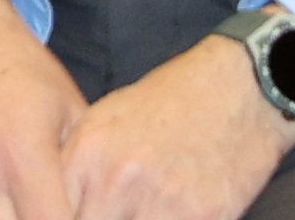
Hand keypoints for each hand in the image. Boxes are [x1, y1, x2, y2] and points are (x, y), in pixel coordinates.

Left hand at [63, 33, 294, 219]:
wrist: (241, 88)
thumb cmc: (170, 104)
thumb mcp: (106, 121)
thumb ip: (75, 170)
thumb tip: (55, 208)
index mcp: (87, 154)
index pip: (53, 214)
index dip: (61, 217)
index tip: (76, 213)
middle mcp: (117, 179)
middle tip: (118, 213)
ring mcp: (160, 201)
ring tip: (144, 211)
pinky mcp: (202, 218)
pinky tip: (173, 213)